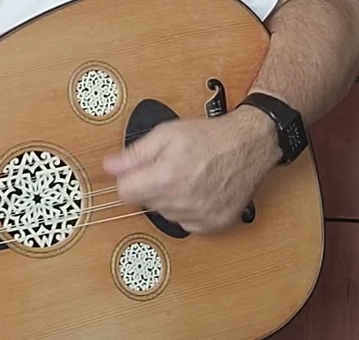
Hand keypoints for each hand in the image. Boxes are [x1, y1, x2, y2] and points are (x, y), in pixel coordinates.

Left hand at [102, 108, 280, 233]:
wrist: (249, 145)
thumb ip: (134, 154)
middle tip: (167, 168)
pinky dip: (188, 210)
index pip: (125, 194)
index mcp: (166, 178)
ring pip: (165, 214)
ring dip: (169, 199)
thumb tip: (109, 166)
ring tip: (186, 177)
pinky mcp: (214, 224)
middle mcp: (182, 201)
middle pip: (145, 203)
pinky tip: (198, 191)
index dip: (128, 180)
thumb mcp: (166, 134)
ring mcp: (200, 215)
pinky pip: (187, 223)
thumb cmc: (210, 137)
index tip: (136, 172)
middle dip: (149, 186)